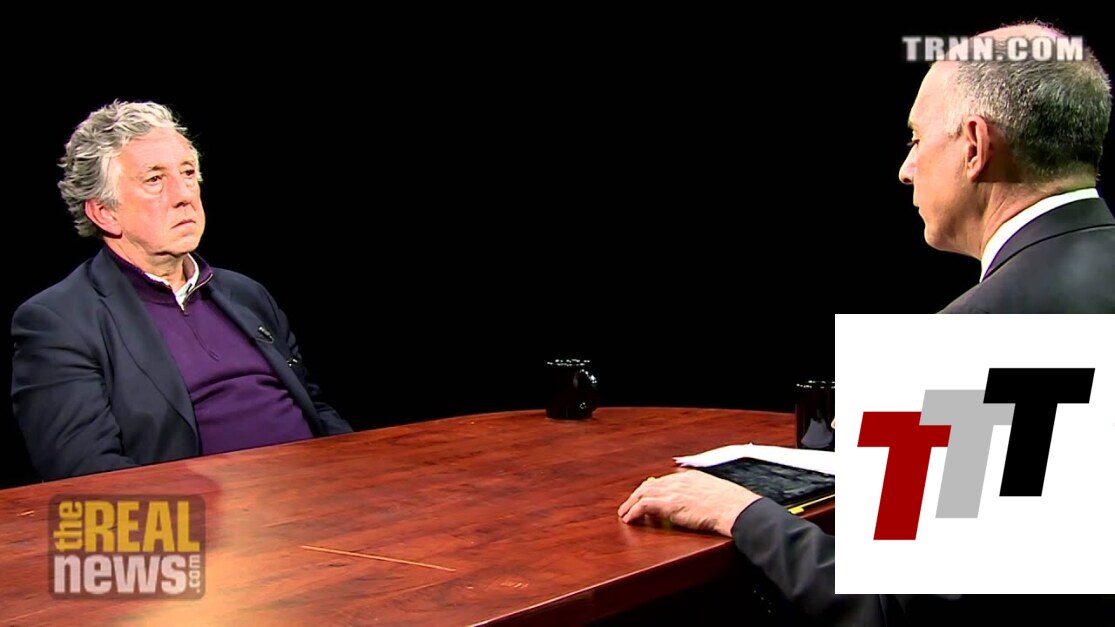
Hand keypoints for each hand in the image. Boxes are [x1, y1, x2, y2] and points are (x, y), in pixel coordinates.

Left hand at [617, 470, 762, 536]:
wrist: (735, 508)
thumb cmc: (733, 505)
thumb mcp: (718, 494)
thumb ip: (706, 495)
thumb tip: (704, 505)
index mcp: (691, 477)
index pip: (664, 480)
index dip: (652, 489)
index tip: (646, 496)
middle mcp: (679, 480)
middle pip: (650, 485)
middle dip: (637, 495)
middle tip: (628, 505)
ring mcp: (673, 491)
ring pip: (643, 494)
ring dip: (631, 504)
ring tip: (624, 514)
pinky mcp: (669, 504)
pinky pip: (644, 506)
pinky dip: (634, 512)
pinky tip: (629, 520)